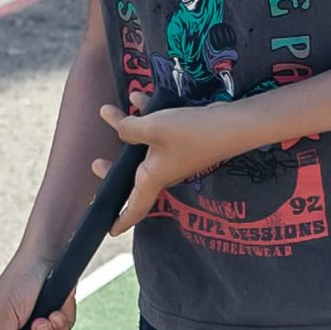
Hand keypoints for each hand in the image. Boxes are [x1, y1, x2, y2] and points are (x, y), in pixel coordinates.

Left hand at [111, 97, 264, 212]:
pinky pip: (159, 133)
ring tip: (113, 114)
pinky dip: (148, 118)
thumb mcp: (153, 127)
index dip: (122, 219)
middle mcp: (164, 172)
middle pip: (134, 176)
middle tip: (98, 163)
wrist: (232, 125)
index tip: (111, 230)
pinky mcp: (185, 142)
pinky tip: (139, 99)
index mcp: (154, 178)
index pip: (136, 206)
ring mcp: (175, 157)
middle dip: (115, 170)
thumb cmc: (191, 132)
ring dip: (130, 131)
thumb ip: (129, 128)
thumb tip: (119, 129)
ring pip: (145, 148)